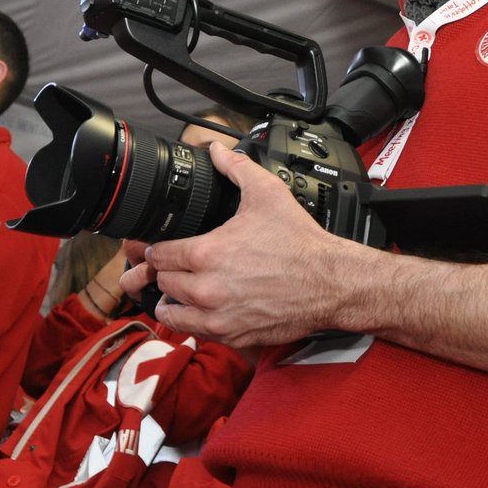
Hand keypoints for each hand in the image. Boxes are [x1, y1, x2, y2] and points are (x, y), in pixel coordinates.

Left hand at [119, 143, 355, 346]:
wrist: (329, 282)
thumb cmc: (300, 243)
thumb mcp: (267, 193)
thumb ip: (236, 168)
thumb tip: (217, 151)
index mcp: (207, 253)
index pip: (159, 255)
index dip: (158, 249)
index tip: (163, 248)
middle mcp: (207, 288)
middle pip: (163, 283)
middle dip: (167, 273)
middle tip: (175, 267)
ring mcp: (219, 316)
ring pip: (172, 313)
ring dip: (173, 302)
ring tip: (179, 293)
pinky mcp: (233, 336)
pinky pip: (196, 332)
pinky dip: (194, 322)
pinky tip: (201, 311)